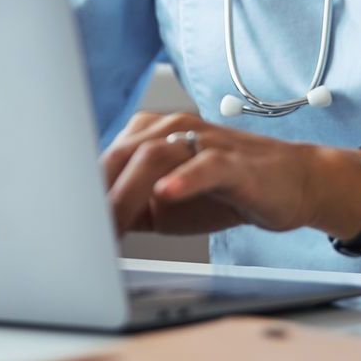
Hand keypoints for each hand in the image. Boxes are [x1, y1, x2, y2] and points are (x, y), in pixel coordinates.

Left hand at [101, 111, 328, 236]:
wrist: (293, 182)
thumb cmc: (227, 190)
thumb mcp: (168, 204)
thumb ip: (132, 209)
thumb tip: (89, 231)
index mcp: (154, 134)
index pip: (108, 159)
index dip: (84, 190)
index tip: (67, 224)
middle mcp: (175, 129)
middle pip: (124, 153)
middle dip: (99, 192)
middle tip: (82, 231)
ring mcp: (205, 141)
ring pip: (156, 155)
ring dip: (128, 191)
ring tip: (112, 221)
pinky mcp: (235, 160)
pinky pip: (205, 164)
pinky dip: (183, 179)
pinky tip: (165, 194)